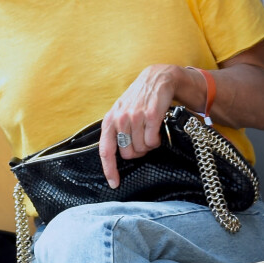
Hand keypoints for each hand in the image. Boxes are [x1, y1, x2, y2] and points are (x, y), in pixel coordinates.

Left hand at [99, 64, 178, 188]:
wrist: (157, 78)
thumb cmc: (138, 99)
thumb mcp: (121, 112)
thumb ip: (116, 131)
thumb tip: (116, 156)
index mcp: (109, 120)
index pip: (105, 150)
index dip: (109, 169)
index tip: (114, 184)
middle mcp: (120, 119)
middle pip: (128, 154)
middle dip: (137, 152)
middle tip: (142, 139)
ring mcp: (135, 117)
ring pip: (142, 149)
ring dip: (149, 145)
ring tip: (150, 131)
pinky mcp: (151, 115)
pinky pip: (153, 141)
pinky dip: (157, 140)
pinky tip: (157, 129)